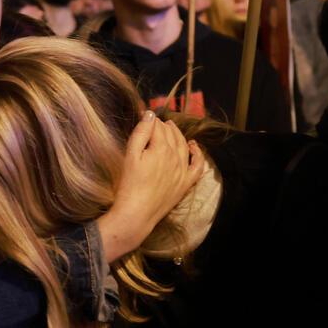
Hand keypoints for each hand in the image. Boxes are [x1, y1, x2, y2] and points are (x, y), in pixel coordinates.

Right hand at [97, 112, 203, 261]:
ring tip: (171, 128)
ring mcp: (183, 171)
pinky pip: (198, 165)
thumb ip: (141, 133)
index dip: (150, 120)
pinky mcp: (185, 183)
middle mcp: (176, 157)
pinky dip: (198, 154)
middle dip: (163, 126)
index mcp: (162, 148)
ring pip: (184, 145)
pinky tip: (193, 147)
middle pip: (172, 134)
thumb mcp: (130, 155)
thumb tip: (150, 114)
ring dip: (178, 134)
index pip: (158, 127)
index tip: (144, 117)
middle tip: (154, 123)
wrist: (136, 213)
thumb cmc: (129, 185)